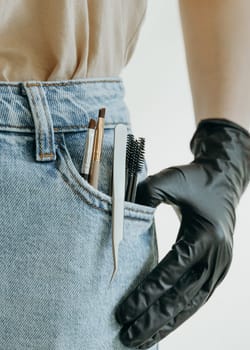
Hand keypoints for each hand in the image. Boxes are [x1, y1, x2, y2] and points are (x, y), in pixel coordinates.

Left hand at [115, 118, 249, 348]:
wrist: (223, 179)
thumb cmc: (195, 180)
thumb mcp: (168, 180)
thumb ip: (142, 199)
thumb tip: (118, 223)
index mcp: (204, 237)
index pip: (170, 273)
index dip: (146, 295)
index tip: (123, 312)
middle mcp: (215, 257)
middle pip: (181, 297)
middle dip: (153, 319)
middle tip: (127, 335)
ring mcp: (220, 266)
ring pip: (191, 304)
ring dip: (166, 323)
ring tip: (142, 339)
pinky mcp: (218, 269)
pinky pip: (198, 298)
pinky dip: (180, 314)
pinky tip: (163, 325)